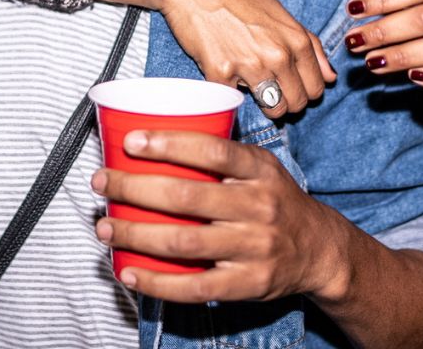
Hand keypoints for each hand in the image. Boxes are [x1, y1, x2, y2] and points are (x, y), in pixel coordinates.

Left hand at [90, 130, 338, 301]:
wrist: (320, 250)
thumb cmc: (276, 201)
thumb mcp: (261, 167)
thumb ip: (221, 154)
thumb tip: (154, 137)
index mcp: (259, 171)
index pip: (213, 151)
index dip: (169, 144)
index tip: (131, 141)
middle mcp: (259, 207)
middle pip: (187, 197)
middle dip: (134, 188)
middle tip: (102, 182)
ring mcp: (254, 248)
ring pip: (183, 242)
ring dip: (135, 234)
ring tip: (105, 226)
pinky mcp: (248, 284)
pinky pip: (195, 286)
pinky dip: (156, 282)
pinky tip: (128, 271)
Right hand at [160, 0, 335, 117]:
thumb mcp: (280, 12)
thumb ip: (310, 45)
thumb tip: (331, 77)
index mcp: (296, 40)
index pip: (316, 87)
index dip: (305, 90)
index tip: (291, 85)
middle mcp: (277, 55)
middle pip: (297, 103)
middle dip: (287, 101)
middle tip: (271, 87)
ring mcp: (250, 67)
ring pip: (273, 109)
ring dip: (264, 103)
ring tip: (251, 84)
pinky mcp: (221, 75)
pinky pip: (235, 100)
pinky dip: (232, 91)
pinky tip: (226, 72)